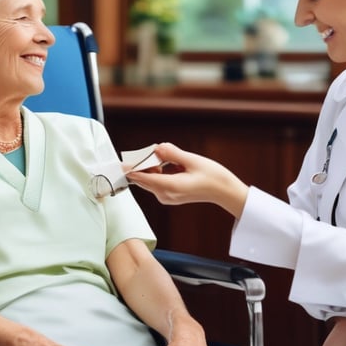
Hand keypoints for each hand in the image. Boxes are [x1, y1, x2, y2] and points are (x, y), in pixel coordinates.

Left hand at [127, 142, 249, 217]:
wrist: (224, 191)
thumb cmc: (212, 176)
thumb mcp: (192, 160)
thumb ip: (172, 153)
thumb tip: (157, 148)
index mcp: (170, 187)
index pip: (141, 177)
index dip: (130, 167)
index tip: (121, 160)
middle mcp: (165, 195)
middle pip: (142, 179)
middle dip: (142, 163)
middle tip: (152, 150)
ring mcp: (166, 197)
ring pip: (149, 180)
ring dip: (151, 166)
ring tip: (166, 157)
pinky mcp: (169, 196)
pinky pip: (156, 182)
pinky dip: (157, 172)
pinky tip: (168, 164)